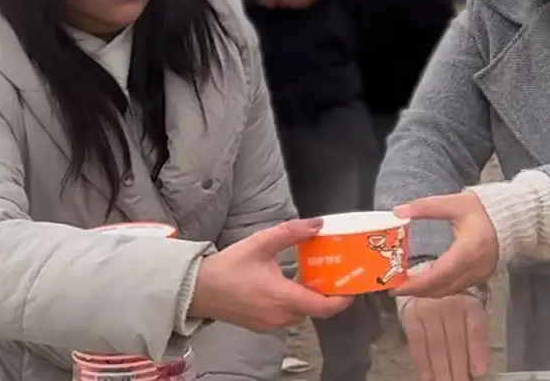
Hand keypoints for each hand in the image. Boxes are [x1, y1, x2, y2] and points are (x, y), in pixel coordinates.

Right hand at [189, 218, 353, 331]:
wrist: (198, 290)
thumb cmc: (228, 267)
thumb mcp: (261, 243)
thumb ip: (291, 232)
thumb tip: (318, 223)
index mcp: (283, 298)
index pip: (324, 307)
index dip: (342, 299)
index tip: (352, 287)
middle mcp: (280, 316)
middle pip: (316, 311)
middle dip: (328, 296)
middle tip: (334, 276)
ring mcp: (271, 325)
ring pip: (302, 315)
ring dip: (310, 300)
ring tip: (315, 278)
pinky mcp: (262, 326)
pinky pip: (288, 318)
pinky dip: (295, 305)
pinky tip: (292, 287)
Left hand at [391, 193, 498, 297]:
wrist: (512, 218)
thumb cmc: (483, 210)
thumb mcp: (454, 203)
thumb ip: (426, 207)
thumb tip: (398, 211)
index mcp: (467, 250)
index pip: (439, 274)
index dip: (417, 283)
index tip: (397, 286)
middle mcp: (474, 268)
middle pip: (441, 287)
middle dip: (417, 290)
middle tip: (395, 288)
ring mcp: (478, 275)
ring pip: (448, 291)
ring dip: (427, 292)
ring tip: (407, 286)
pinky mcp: (480, 277)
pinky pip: (456, 289)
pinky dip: (439, 289)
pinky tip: (428, 283)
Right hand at [400, 295, 489, 380]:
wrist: (420, 283)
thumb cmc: (448, 302)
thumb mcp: (466, 312)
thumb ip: (472, 335)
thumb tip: (478, 367)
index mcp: (469, 302)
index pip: (475, 329)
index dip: (477, 352)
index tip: (479, 372)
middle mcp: (449, 303)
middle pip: (456, 342)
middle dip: (459, 369)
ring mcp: (428, 308)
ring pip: (437, 346)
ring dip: (441, 370)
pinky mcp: (410, 315)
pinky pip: (417, 343)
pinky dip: (422, 363)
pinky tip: (427, 377)